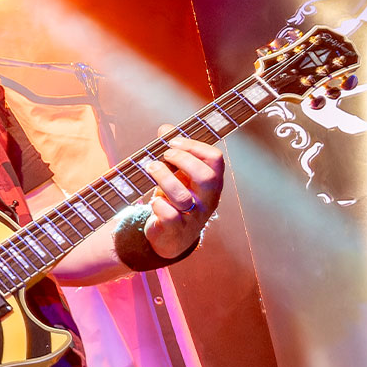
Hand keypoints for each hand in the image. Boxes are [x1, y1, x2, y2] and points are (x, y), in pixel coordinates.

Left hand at [143, 125, 223, 257]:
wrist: (171, 237)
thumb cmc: (176, 200)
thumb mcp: (178, 176)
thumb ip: (174, 153)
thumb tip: (165, 128)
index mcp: (212, 183)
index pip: (215, 160)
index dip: (195, 146)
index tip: (173, 142)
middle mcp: (207, 200)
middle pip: (207, 177)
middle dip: (183, 160)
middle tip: (164, 155)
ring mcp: (193, 217)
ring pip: (183, 197)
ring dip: (164, 178)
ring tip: (151, 168)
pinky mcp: (175, 230)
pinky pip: (169, 216)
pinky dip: (158, 204)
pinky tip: (154, 200)